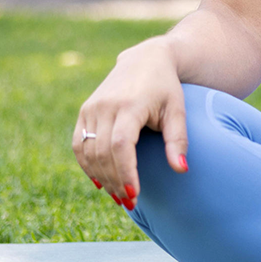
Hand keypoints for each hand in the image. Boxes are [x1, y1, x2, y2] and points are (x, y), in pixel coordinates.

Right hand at [72, 38, 188, 210]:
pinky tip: (100, 181)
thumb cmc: (166, 88)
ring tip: (118, 196)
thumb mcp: (177, 110)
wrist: (145, 59)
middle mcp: (106, 105)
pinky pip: (79, 144)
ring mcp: (91, 107)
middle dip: (115, 181)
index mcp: (130, 104)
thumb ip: (178, 140)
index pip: (121, 145)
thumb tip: (182, 170)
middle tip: (129, 203)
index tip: (135, 195)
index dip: (125, 172)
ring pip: (88, 152)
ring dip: (101, 177)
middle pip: (103, 153)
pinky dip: (87, 165)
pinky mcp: (84, 110)